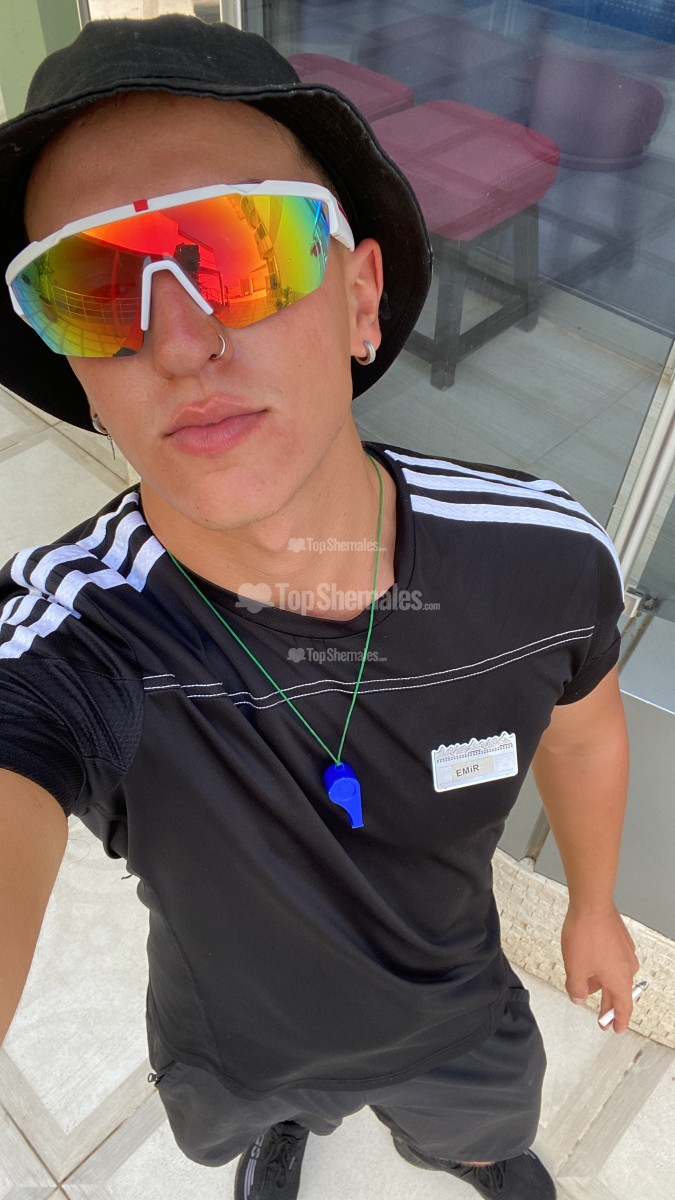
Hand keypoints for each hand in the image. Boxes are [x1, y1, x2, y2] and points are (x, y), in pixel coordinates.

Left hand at [561, 903, 638, 1032]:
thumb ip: (576, 988)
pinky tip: (588, 964)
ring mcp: (625, 952)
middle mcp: (627, 967)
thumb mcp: (575, 969)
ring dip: (600, 983)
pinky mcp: (620, 939)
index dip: (618, 1021)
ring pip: (614, 975)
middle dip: (607, 1005)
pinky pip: (613, 960)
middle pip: (618, 993)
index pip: (623, 1008)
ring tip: (584, 985)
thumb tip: (579, 997)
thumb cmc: (586, 934)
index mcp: (620, 980)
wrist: (591, 904)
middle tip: (601, 1017)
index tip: (615, 1028)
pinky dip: (602, 967)